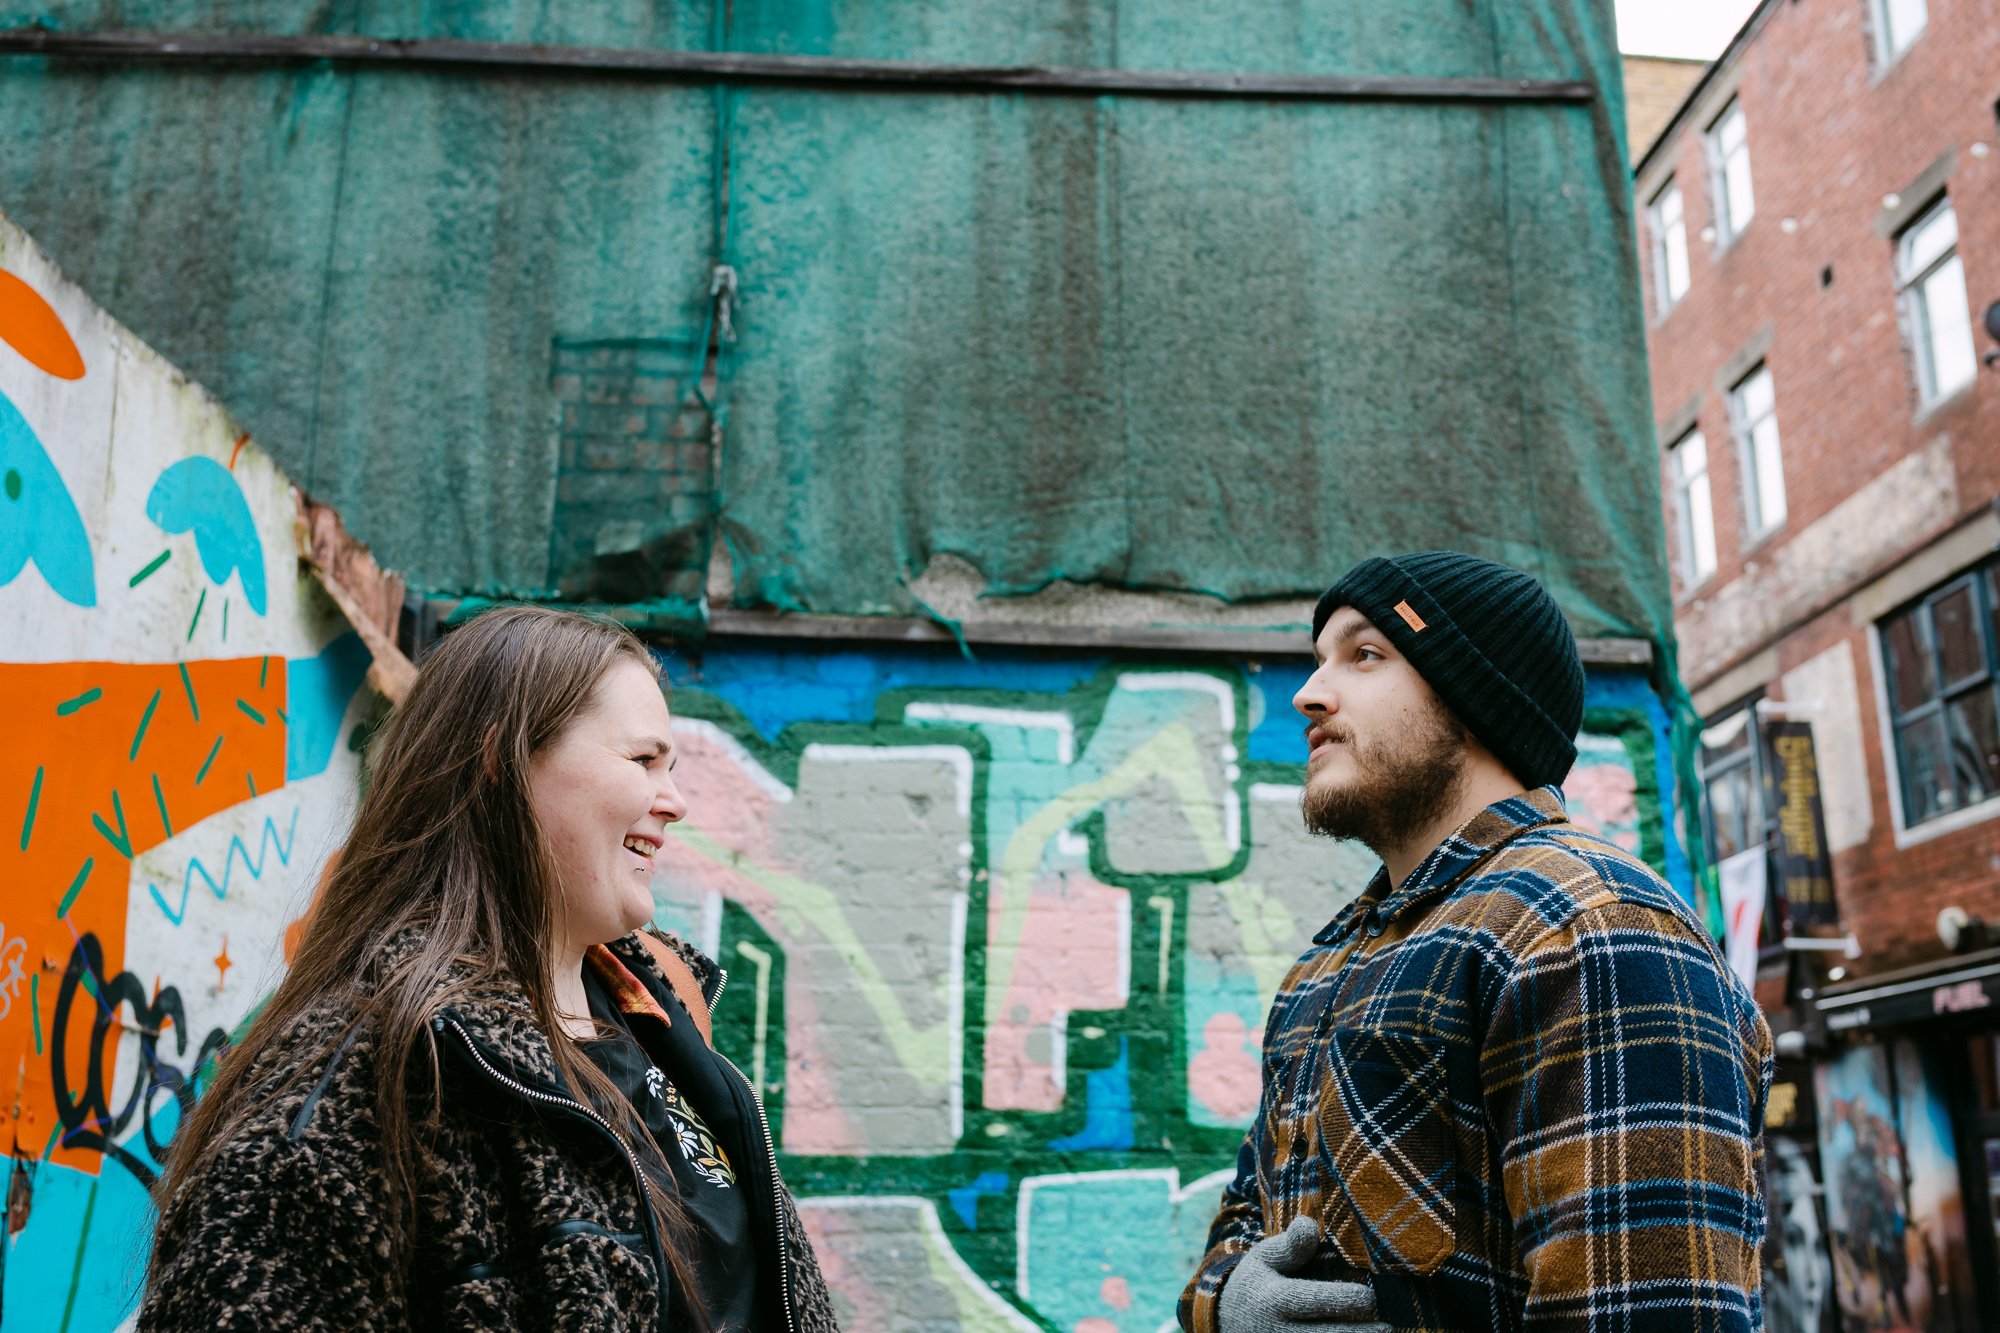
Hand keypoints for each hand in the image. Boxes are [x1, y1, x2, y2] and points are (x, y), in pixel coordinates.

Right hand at [1217, 1215, 1392, 1330]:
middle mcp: (1277, 1332)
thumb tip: (1310, 1225)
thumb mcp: (1264, 1258)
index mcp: (1272, 1299)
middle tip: (1387, 1328)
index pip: (1309, 1300)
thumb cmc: (1258, 1284)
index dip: (1340, 1300)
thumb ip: (1290, 1246)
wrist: (1229, 1324)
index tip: (1369, 1297)